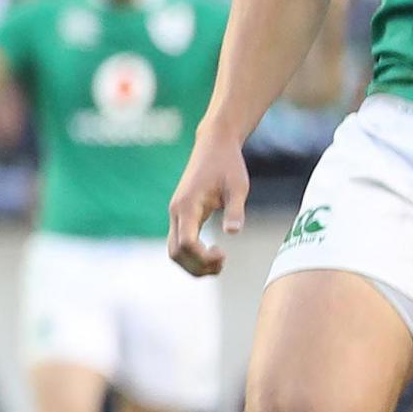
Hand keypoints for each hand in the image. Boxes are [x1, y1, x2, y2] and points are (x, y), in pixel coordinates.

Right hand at [166, 143, 248, 277]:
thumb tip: (233, 232)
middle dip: (197, 266)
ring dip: (194, 263)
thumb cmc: (228, 164)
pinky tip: (212, 251)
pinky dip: (192, 254)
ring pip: (174, 251)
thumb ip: (235, 210)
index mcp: (187, 205)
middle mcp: (176, 212)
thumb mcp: (238, 187)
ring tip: (219, 261)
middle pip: (175, 253)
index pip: (186, 243)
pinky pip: (179, 242)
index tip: (224, 255)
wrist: (214, 145)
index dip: (203, 257)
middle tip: (223, 263)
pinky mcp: (181, 214)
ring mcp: (176, 214)